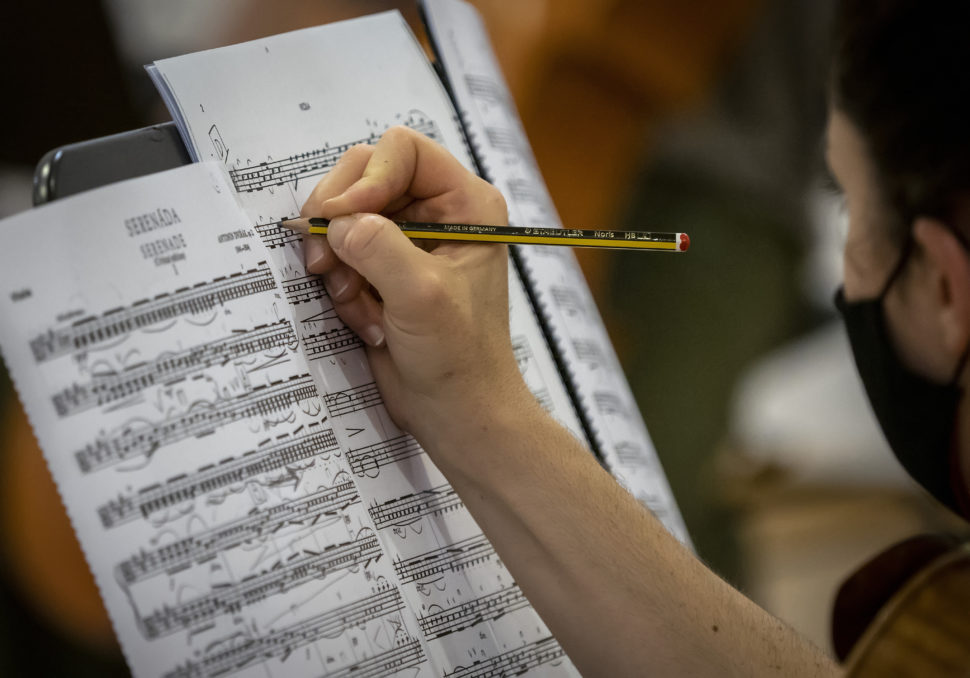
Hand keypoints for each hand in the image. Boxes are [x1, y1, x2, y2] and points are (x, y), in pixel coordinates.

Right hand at [300, 126, 531, 446]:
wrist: (457, 411)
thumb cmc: (461, 357)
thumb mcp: (422, 295)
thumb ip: (378, 247)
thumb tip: (336, 222)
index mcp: (465, 203)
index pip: (403, 150)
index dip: (366, 177)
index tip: (344, 219)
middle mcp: (437, 213)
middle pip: (363, 177)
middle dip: (340, 222)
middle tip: (326, 262)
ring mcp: (407, 241)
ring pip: (344, 219)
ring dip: (339, 264)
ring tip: (360, 305)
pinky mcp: (383, 270)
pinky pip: (340, 256)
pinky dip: (342, 288)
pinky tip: (367, 321)